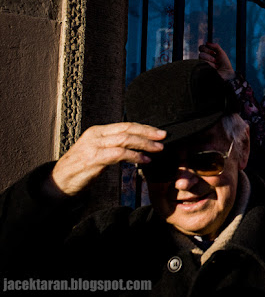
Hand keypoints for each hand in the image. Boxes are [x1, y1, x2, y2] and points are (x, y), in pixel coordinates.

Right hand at [45, 123, 165, 197]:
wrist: (58, 182)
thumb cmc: (81, 168)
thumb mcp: (99, 152)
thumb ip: (114, 146)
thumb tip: (137, 145)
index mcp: (98, 131)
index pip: (126, 125)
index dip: (145, 128)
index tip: (160, 132)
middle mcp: (96, 135)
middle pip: (127, 129)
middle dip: (148, 133)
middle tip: (164, 137)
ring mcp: (93, 146)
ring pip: (125, 139)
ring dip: (144, 144)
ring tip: (158, 149)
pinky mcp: (92, 159)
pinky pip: (118, 154)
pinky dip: (134, 156)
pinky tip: (144, 160)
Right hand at [198, 42, 234, 79]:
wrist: (226, 73)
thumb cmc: (224, 63)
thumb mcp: (221, 52)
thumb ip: (215, 46)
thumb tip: (207, 43)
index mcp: (208, 53)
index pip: (202, 47)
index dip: (207, 48)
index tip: (214, 52)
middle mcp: (204, 57)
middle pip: (200, 49)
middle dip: (209, 52)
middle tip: (215, 57)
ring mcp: (202, 63)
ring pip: (201, 55)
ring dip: (210, 58)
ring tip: (215, 63)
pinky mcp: (202, 68)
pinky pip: (201, 62)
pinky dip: (209, 63)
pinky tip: (213, 67)